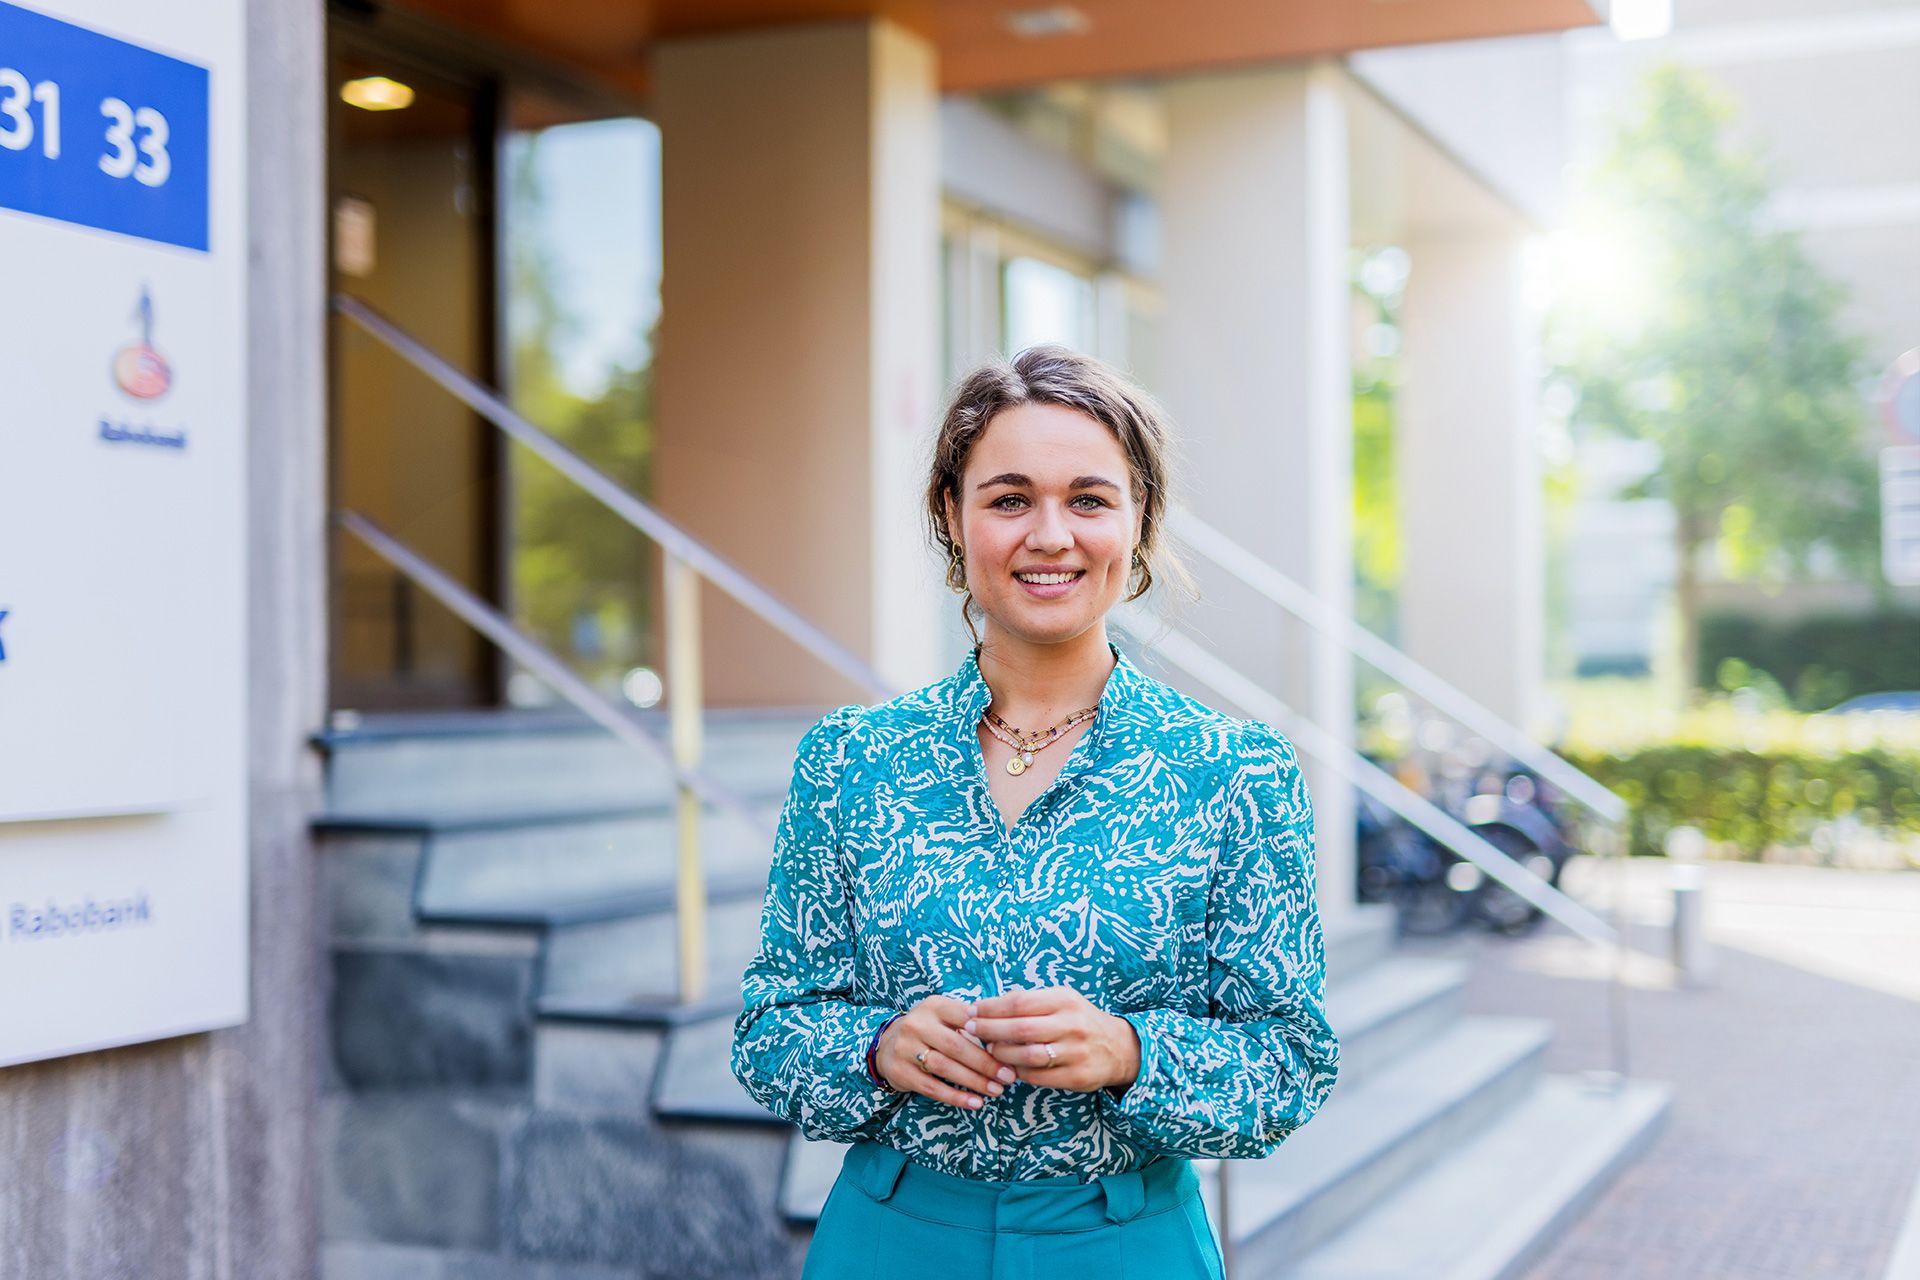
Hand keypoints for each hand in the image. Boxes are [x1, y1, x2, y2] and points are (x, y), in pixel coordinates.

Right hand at [876, 995, 1018, 1109]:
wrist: (888, 1045)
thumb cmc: (931, 1030)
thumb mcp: (945, 1016)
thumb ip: (971, 1023)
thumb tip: (1009, 1037)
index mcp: (934, 1006)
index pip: (964, 1016)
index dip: (988, 1032)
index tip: (1010, 1047)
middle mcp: (917, 1024)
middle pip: (956, 1046)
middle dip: (986, 1063)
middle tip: (1008, 1076)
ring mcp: (906, 1048)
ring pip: (945, 1067)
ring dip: (974, 1081)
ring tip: (996, 1091)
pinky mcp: (901, 1072)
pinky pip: (932, 1088)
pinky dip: (956, 1097)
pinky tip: (975, 1103)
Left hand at [968, 986, 1140, 1092]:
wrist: (1119, 1047)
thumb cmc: (1079, 1020)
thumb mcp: (1061, 1000)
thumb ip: (1029, 1000)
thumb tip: (987, 1005)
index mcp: (1065, 1000)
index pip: (1019, 1002)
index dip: (990, 1008)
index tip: (971, 1011)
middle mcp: (1072, 1025)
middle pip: (1020, 1029)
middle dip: (989, 1030)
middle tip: (971, 1030)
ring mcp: (1076, 1052)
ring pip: (1028, 1056)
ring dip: (1002, 1054)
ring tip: (991, 1049)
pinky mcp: (1078, 1076)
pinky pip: (1039, 1077)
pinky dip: (1019, 1072)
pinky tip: (1010, 1067)